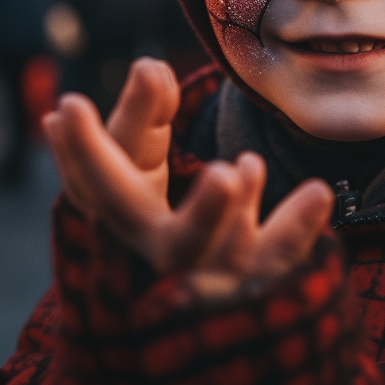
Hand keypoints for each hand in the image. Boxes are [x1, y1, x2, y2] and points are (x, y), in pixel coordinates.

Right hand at [43, 58, 334, 293]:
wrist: (194, 316)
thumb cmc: (155, 219)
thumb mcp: (140, 167)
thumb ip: (143, 118)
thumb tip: (150, 67)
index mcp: (119, 221)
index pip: (97, 185)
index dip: (79, 151)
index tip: (67, 106)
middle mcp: (153, 254)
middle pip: (150, 234)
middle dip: (161, 195)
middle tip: (200, 169)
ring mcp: (203, 277)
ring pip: (204, 253)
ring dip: (213, 215)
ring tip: (238, 168)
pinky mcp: (250, 289)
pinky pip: (271, 263)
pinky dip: (293, 230)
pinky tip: (316, 191)